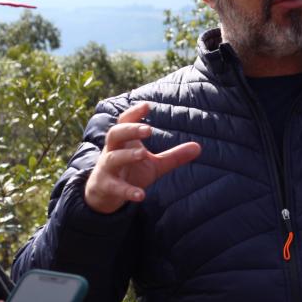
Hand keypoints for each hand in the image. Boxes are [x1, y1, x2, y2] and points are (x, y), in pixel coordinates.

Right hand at [84, 103, 200, 213]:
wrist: (103, 195)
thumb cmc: (130, 172)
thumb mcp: (154, 164)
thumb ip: (174, 156)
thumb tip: (199, 147)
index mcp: (124, 142)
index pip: (124, 122)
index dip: (134, 113)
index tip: (147, 106)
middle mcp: (112, 151)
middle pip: (115, 134)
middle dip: (130, 130)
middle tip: (148, 129)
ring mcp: (107, 169)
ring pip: (112, 158)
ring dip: (127, 156)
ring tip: (143, 154)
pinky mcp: (105, 186)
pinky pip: (114, 187)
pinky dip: (127, 190)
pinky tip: (141, 195)